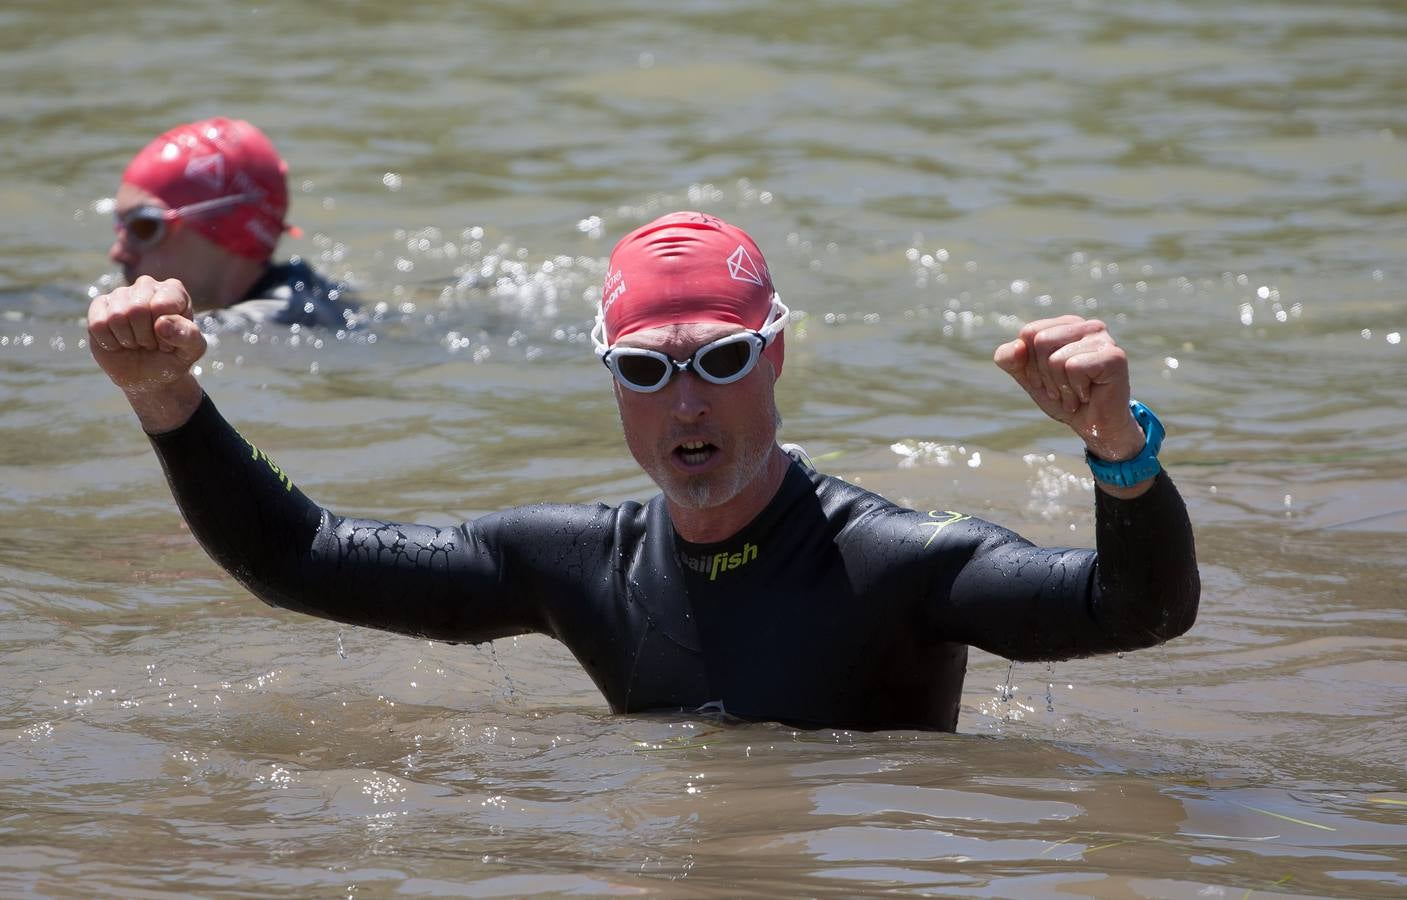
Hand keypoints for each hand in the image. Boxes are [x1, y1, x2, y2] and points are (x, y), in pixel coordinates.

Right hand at [88, 276, 205, 431]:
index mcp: (174, 291)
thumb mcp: (192, 351)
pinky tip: (119, 342)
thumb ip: (188, 336)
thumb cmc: (173, 357)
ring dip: (128, 340)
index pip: (162, 305)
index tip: (169, 341)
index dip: (164, 332)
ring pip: (117, 317)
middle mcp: (146, 285)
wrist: (148, 374)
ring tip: (137, 342)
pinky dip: (109, 342)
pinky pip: (98, 324)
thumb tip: (162, 323)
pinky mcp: (99, 306)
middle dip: (144, 336)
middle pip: (137, 309)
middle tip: (150, 343)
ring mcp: (121, 294)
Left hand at [993, 316, 1145, 462]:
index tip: (1047, 379)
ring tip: (1076, 394)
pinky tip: (1088, 395)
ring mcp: (1103, 339)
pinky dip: (1075, 390)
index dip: (1030, 363)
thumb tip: (1016, 346)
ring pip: (1056, 359)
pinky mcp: (1114, 356)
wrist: (1094, 427)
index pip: (1029, 333)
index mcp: (1068, 325)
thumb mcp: (1029, 378)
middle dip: (1045, 375)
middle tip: (1063, 390)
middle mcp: (1088, 326)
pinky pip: (1074, 368)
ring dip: (1061, 387)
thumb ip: (1011, 359)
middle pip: (1041, 341)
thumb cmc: (1064, 398)